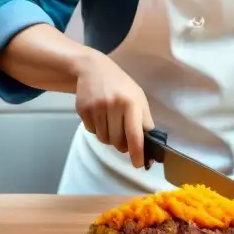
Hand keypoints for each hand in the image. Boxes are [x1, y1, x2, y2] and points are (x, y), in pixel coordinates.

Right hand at [74, 51, 153, 167]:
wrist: (93, 69)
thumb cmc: (121, 86)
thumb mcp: (138, 98)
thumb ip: (145, 120)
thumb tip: (150, 145)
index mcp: (131, 103)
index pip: (134, 134)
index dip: (137, 152)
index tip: (139, 164)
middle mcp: (113, 105)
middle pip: (117, 141)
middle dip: (122, 145)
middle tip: (123, 137)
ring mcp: (96, 108)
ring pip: (104, 139)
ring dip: (109, 137)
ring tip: (111, 122)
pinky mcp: (83, 110)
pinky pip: (92, 132)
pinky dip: (97, 129)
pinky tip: (99, 116)